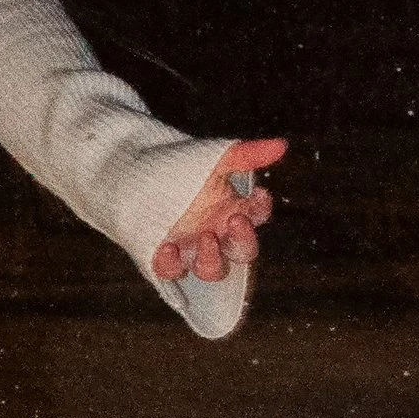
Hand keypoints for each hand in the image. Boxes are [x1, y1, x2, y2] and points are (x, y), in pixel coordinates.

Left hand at [152, 137, 285, 283]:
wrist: (136, 173)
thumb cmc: (181, 167)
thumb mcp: (214, 158)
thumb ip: (246, 155)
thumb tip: (282, 145)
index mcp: (232, 211)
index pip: (258, 216)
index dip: (261, 208)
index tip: (258, 193)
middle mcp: (217, 234)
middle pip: (243, 252)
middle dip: (244, 240)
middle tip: (236, 220)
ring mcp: (192, 250)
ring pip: (212, 270)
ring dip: (212, 258)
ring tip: (205, 237)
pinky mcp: (166, 258)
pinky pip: (172, 272)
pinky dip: (172, 265)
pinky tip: (168, 248)